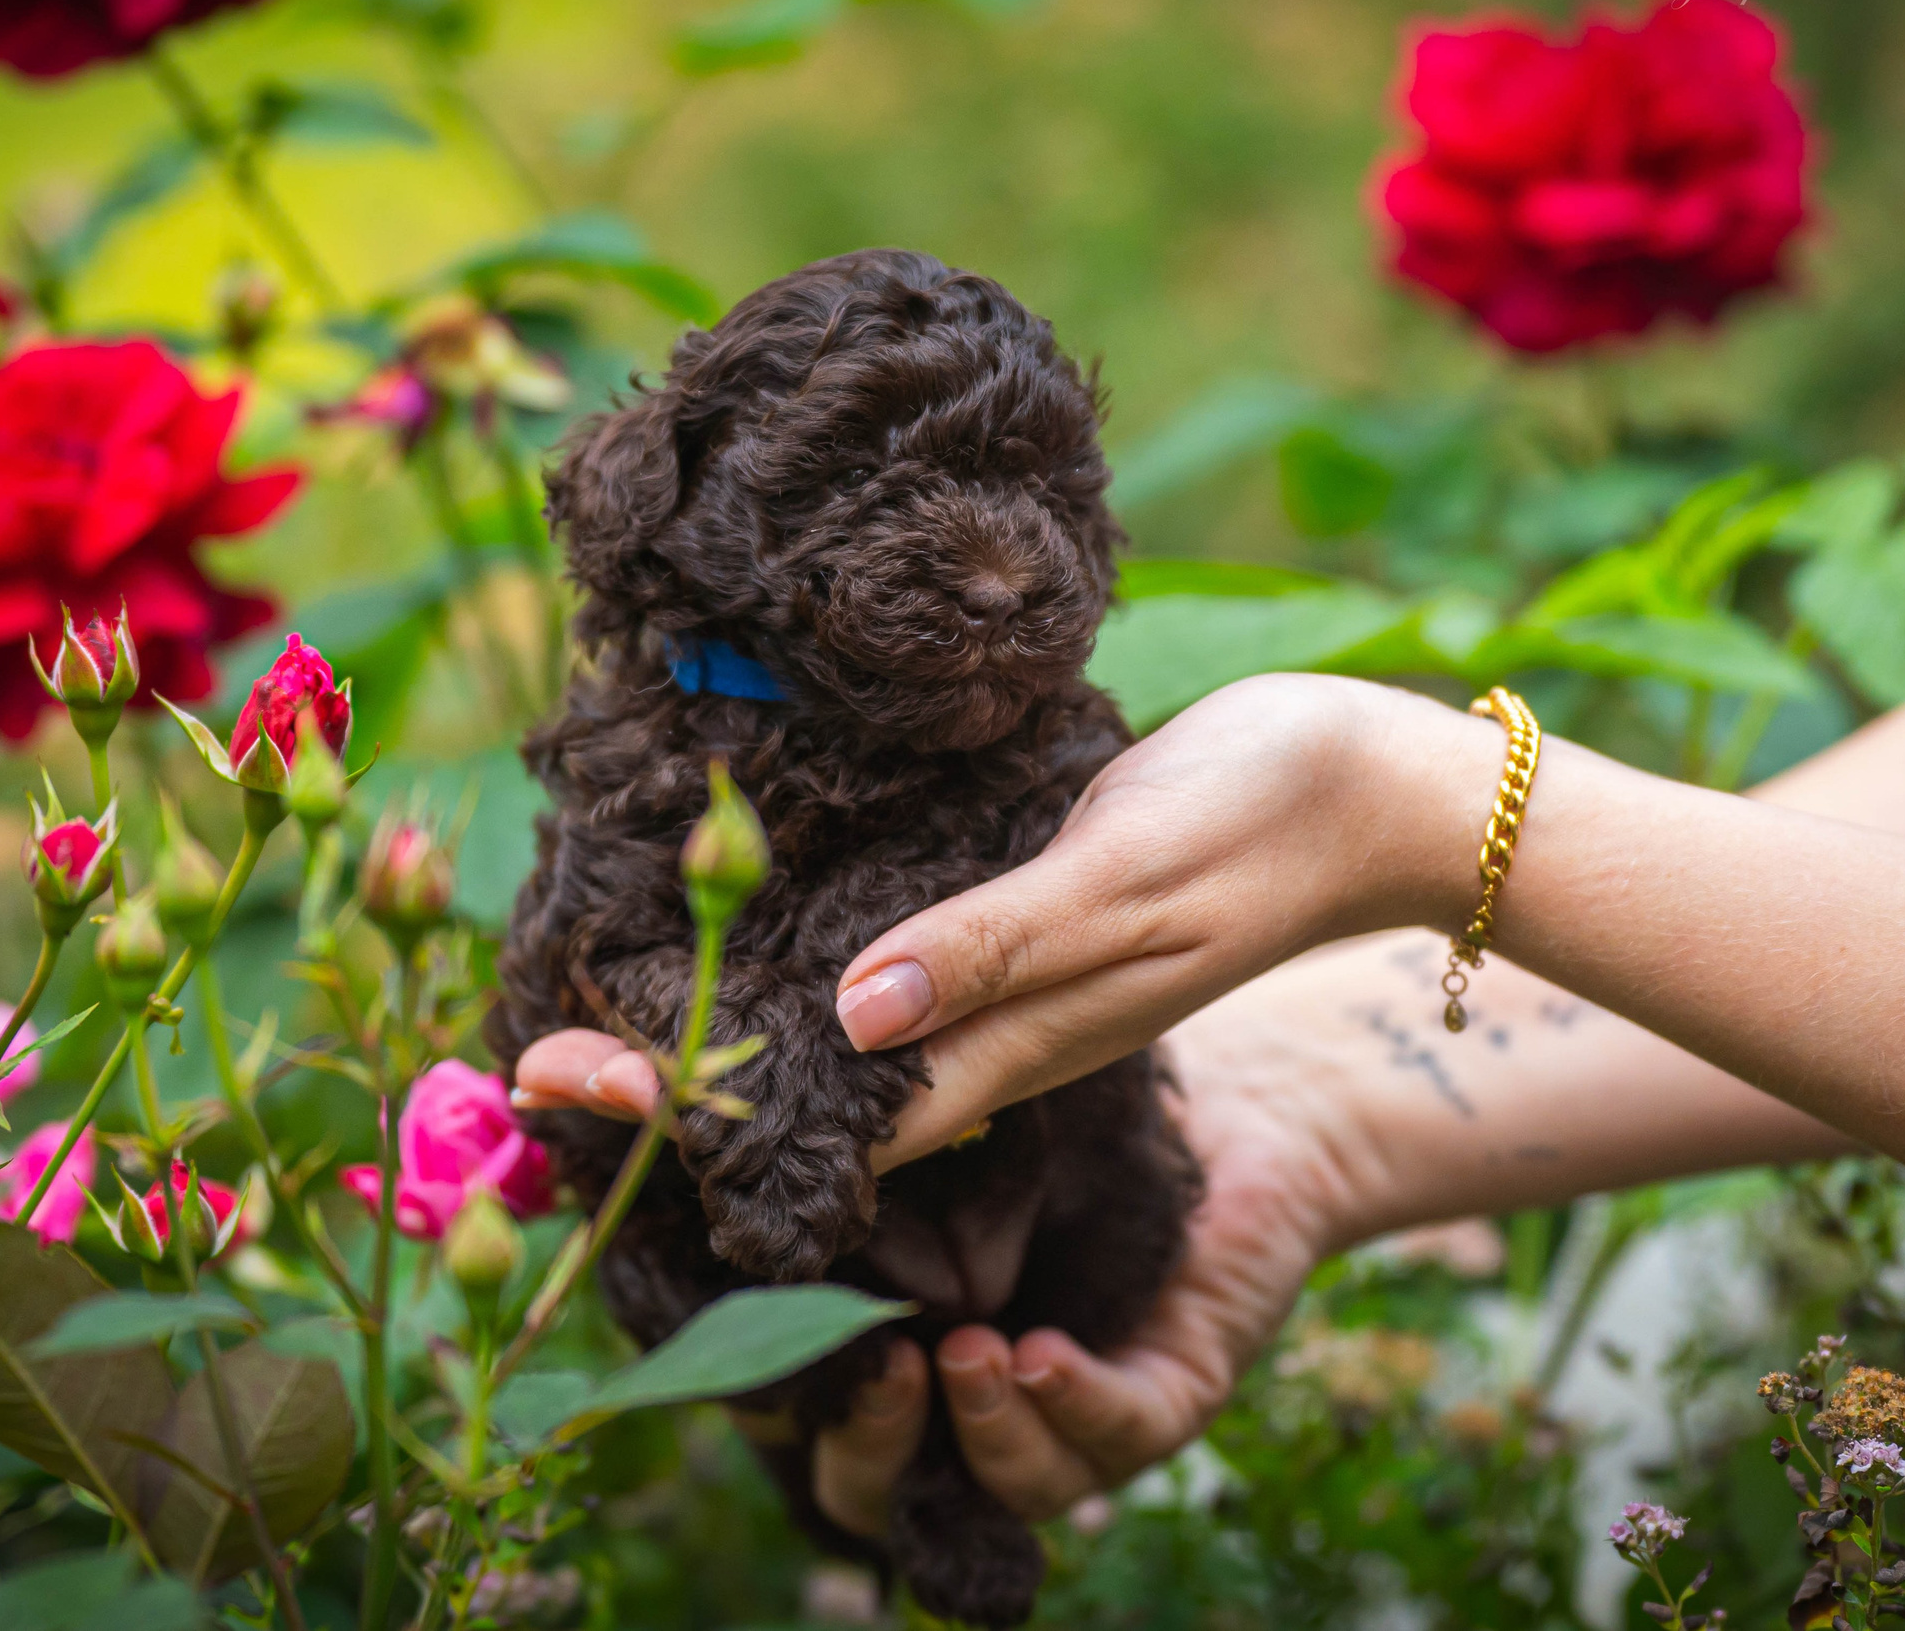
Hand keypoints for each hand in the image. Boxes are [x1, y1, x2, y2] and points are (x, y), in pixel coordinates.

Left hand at [509, 676, 1492, 1160]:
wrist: (1376, 792)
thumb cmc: (1259, 824)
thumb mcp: (1123, 882)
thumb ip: (994, 950)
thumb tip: (848, 1018)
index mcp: (1015, 1040)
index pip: (821, 1113)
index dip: (686, 1111)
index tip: (552, 1088)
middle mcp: (996, 1026)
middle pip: (808, 1085)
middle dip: (672, 1078)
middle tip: (528, 1057)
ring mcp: (1012, 974)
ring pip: (841, 1033)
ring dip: (727, 1027)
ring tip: (604, 1006)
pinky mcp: (1027, 914)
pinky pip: (894, 968)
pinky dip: (801, 965)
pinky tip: (750, 931)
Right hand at [809, 982, 1358, 1530]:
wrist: (1236, 1101)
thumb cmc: (1072, 1117)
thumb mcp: (962, 1137)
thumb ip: (885, 1164)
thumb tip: (796, 1147)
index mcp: (908, 1354)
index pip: (815, 1415)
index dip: (788, 1399)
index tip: (784, 1332)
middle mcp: (978, 1408)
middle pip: (887, 1489)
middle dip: (875, 1448)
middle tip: (885, 1366)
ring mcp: (1073, 1421)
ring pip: (1011, 1485)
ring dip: (983, 1429)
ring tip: (968, 1351)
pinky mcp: (1168, 1401)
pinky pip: (1119, 1433)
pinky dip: (1074, 1404)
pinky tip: (1045, 1358)